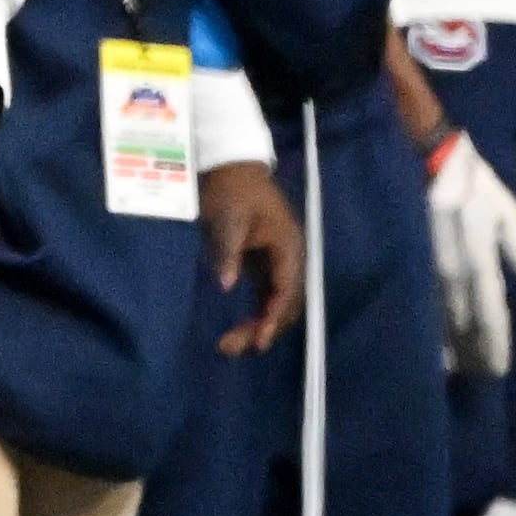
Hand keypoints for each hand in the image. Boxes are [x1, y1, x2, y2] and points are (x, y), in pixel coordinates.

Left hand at [203, 163, 303, 351]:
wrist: (232, 167)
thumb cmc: (232, 188)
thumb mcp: (228, 217)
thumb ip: (228, 250)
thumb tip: (225, 285)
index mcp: (288, 246)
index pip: (286, 290)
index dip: (273, 318)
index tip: (258, 340)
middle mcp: (289, 259)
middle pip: (284, 304)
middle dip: (262, 329)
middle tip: (229, 347)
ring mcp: (278, 264)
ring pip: (275, 305)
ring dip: (258, 326)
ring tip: (229, 346)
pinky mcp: (264, 266)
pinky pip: (265, 298)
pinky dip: (254, 315)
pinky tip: (238, 331)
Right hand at [423, 125, 515, 377]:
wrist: (422, 155)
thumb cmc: (471, 182)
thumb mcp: (504, 209)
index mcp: (475, 260)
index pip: (489, 312)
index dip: (494, 343)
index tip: (499, 370)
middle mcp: (449, 273)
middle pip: (461, 324)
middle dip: (471, 351)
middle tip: (479, 377)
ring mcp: (424, 270)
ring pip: (437, 318)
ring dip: (447, 345)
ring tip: (454, 369)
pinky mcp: (408, 263)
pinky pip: (420, 302)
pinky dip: (427, 324)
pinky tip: (428, 340)